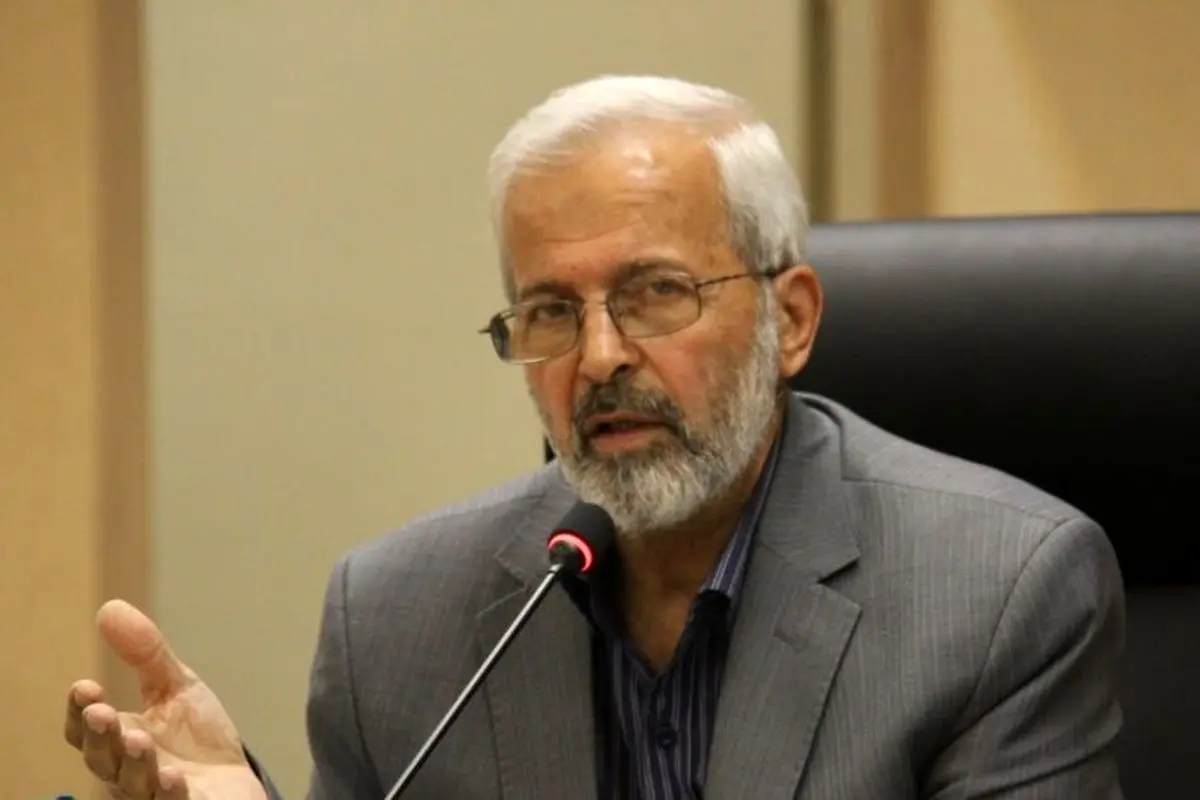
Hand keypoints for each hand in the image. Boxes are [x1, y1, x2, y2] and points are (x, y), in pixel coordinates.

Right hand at [64, 599, 268, 799]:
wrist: (234, 782)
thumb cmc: (196, 738)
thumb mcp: (175, 688)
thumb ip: (146, 654)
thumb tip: (110, 607)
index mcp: (119, 739)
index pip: (85, 729)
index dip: (80, 711)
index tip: (85, 687)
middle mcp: (126, 772)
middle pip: (102, 759)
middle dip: (101, 736)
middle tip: (104, 712)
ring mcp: (152, 795)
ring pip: (131, 786)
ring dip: (134, 763)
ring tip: (141, 739)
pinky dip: (168, 794)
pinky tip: (173, 777)